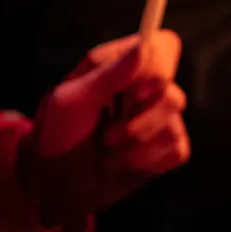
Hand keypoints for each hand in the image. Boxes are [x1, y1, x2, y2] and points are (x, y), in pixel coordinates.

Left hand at [28, 32, 190, 221]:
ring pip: (174, 125)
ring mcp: (160, 120)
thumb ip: (108, 74)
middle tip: (108, 134)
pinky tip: (123, 163)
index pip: (163, 46)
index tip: (136, 92)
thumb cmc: (55, 134)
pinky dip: (147, 161)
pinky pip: (177, 150)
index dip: (159, 67)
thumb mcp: (70, 101)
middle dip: (139, 122)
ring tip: (108, 152)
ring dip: (136, 145)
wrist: (54, 185)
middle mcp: (146, 90)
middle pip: (173, 94)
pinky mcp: (167, 149)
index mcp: (123, 67)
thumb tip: (144, 46)